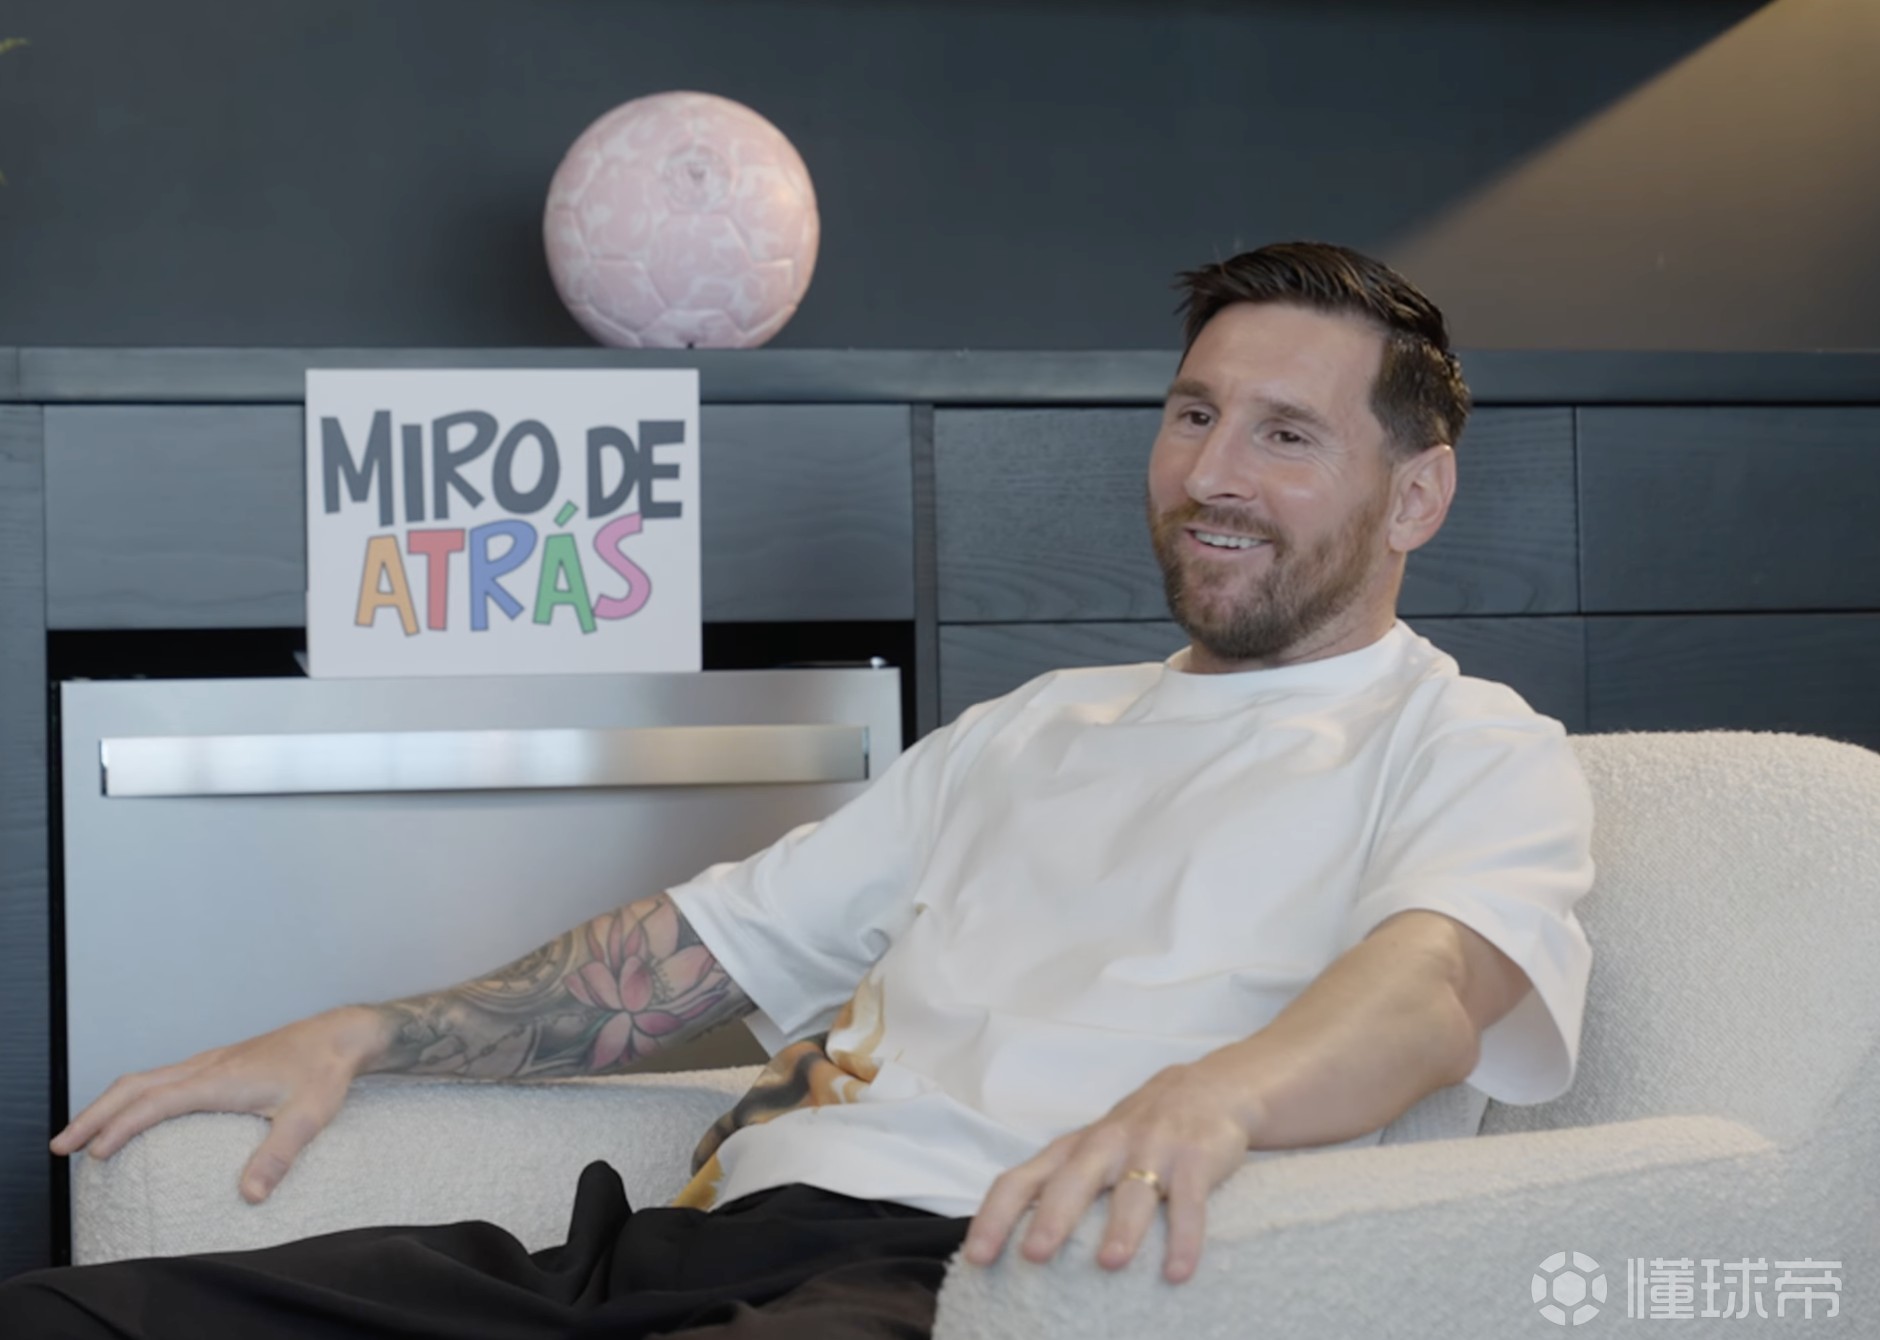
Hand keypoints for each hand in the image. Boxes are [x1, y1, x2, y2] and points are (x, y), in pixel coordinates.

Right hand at [50, 1006, 385, 1203]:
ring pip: (145, 1079)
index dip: (121, 1127)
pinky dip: (134, 1096)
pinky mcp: (218, 1064)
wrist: (341, 1034)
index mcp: (219, 1080)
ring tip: (84, 1137)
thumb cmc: (324, 1073)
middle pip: (134, 1087)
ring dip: (109, 1105)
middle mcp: (206, 1067)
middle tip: (61, 1147)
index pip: (155, 1103)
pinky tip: (134, 1116)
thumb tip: (249, 1196)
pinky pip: (162, 1078)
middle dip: (94, 1115)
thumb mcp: (307, 1117)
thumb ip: (278, 1156)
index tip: (95, 1155)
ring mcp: (210, 1062)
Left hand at [961, 1060, 1257, 1283]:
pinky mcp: (1194, 1158)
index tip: (977, 1256)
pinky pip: (1188, 1201)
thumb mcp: (1092, 1151)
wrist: (1208, 1087)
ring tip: (1110, 1262)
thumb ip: (1059, 1186)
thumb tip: (1014, 1245)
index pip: (1021, 1180)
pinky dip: (1184, 1237)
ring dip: (1121, 1226)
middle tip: (1035, 1254)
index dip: (995, 1216)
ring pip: (1133, 1190)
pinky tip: (1177, 1271)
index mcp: (1072, 1150)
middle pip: (1072, 1181)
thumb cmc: (1137, 1132)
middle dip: (1053, 1217)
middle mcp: (1106, 1146)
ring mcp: (1152, 1149)